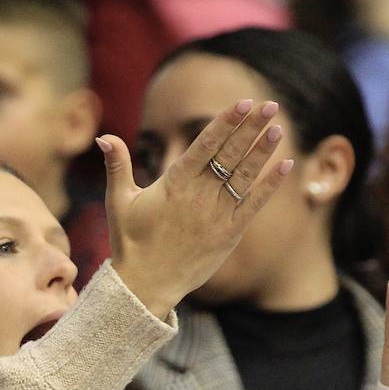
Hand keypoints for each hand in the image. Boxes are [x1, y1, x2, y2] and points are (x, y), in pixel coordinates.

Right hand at [99, 99, 292, 318]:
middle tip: (269, 105)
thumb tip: (103, 136)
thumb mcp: (118, 201)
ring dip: (262, 151)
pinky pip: (254, 205)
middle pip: (230, 154)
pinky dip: (270, 185)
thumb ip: (117, 165)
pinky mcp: (229, 234)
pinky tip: (286, 165)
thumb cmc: (130, 243)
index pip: (205, 144)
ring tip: (277, 127)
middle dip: (251, 127)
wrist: (146, 286)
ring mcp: (217, 215)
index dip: (225, 122)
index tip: (242, 103)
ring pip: (244, 176)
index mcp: (174, 183)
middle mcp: (199, 195)